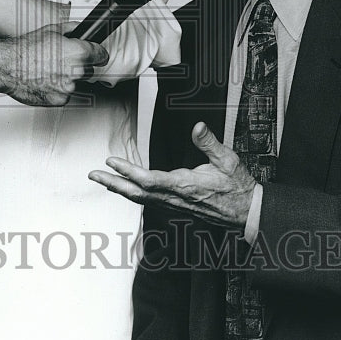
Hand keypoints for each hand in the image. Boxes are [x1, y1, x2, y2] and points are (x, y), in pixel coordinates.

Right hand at [0, 24, 108, 106]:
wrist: (8, 67)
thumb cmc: (26, 50)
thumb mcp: (52, 30)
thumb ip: (73, 29)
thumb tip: (81, 30)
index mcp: (79, 53)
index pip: (102, 55)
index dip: (97, 54)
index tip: (95, 55)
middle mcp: (77, 71)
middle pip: (90, 70)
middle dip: (79, 66)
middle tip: (62, 61)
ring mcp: (69, 88)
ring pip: (77, 83)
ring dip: (68, 79)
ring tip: (50, 70)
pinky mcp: (60, 100)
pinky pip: (66, 94)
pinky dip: (58, 89)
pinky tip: (46, 80)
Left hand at [88, 122, 255, 229]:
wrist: (247, 213)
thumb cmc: (238, 187)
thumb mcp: (229, 160)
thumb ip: (210, 143)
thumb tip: (197, 126)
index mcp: (185, 185)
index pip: (150, 180)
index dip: (128, 172)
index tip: (111, 161)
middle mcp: (175, 198)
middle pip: (137, 193)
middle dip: (113, 183)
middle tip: (93, 174)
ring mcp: (174, 204)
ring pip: (140, 198)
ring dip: (118, 188)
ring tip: (101, 178)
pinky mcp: (176, 206)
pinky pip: (148, 200)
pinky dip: (132, 193)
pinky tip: (124, 187)